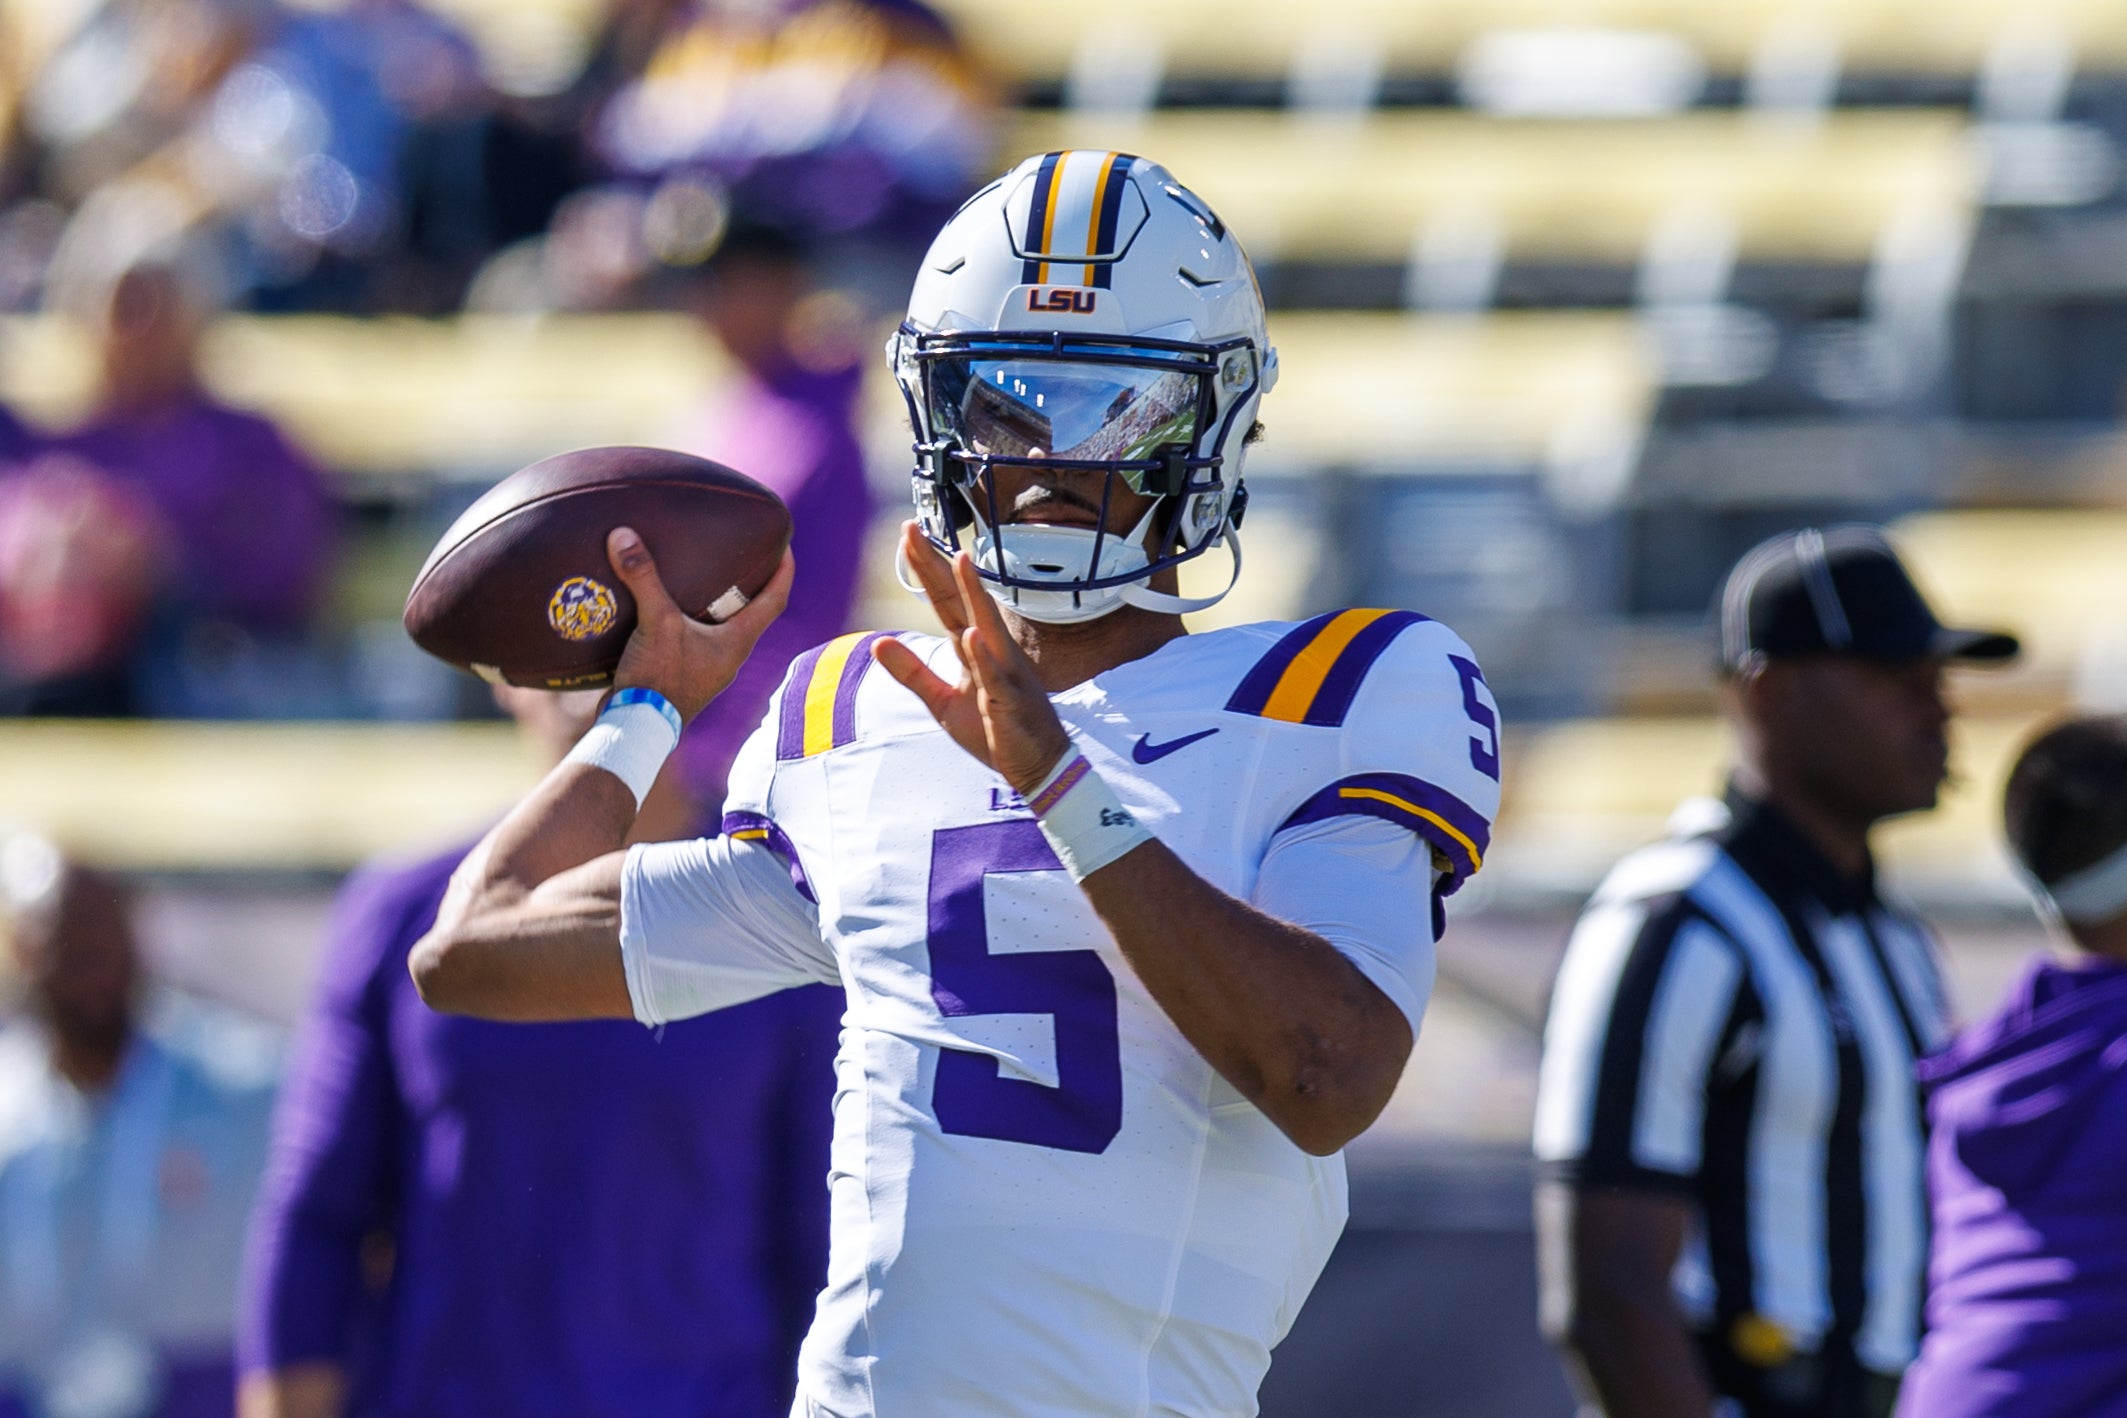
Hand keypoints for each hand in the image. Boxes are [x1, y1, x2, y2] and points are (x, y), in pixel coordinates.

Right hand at [606, 528, 792, 722]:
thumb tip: (624, 535)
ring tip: (701, 570)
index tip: (785, 545)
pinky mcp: (684, 674)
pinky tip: (666, 603)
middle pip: (750, 611)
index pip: (775, 600)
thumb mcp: (655, 623)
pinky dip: (688, 617)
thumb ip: (643, 578)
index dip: (784, 571)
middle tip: (739, 551)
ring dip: (715, 600)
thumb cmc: (659, 680)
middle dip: (747, 581)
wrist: (635, 729)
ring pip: (720, 625)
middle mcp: (730, 655)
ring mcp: (708, 667)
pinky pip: (695, 637)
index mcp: (738, 642)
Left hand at [874, 521, 1070, 795]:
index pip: (944, 599)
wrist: (1036, 765)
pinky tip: (972, 636)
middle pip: (960, 599)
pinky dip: (984, 657)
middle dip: (938, 564)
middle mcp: (990, 649)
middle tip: (913, 529)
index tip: (907, 533)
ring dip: (974, 592)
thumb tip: (877, 643)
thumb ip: (912, 671)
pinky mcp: (1008, 702)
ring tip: (959, 559)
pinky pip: (995, 677)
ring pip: (986, 624)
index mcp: (972, 647)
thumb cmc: (993, 729)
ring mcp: (1003, 672)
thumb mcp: (942, 701)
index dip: (925, 567)